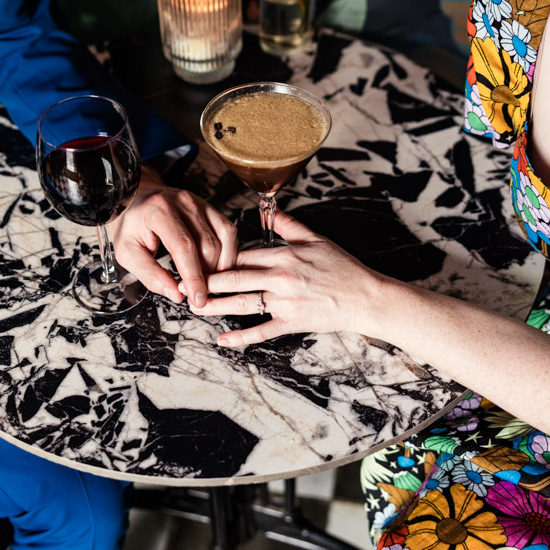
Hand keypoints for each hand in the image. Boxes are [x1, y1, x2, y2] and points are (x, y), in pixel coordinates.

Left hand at [110, 165, 236, 307]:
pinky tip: (215, 265)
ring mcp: (200, 203)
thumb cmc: (130, 225)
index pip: (184, 247)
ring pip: (224, 238)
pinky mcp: (209, 207)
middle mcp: (184, 202)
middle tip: (196, 294)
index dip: (194, 277)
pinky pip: (227, 231)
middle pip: (208, 245)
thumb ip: (150, 274)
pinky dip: (226, 252)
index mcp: (160, 211)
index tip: (198, 299)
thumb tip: (175, 294)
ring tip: (206, 281)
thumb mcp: (127, 252)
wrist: (135, 198)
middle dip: (206, 276)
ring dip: (219, 265)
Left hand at [190, 211, 380, 346]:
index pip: (242, 254)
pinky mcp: (292, 322)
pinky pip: (262, 331)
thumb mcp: (317, 239)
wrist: (366, 297)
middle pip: (234, 278)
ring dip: (215, 306)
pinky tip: (222, 340)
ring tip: (194, 307)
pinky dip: (240, 337)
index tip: (198, 258)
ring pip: (242, 304)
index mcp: (284, 255)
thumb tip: (269, 209)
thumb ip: (289, 226)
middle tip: (183, 283)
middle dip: (205, 280)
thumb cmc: (343, 268)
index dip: (217, 257)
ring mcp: (285, 302)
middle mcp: (280, 277)